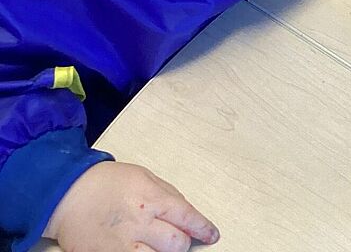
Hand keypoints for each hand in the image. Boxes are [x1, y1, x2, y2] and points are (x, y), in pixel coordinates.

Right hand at [44, 161, 218, 251]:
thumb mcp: (144, 177)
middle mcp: (140, 222)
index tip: (212, 235)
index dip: (204, 229)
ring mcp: (122, 243)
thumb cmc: (107, 182)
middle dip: (182, 242)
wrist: (67, 193)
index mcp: (152, 198)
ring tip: (156, 245)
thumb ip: (168, 194)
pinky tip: (139, 250)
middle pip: (177, 244)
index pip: (188, 217)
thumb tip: (186, 211)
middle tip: (177, 239)